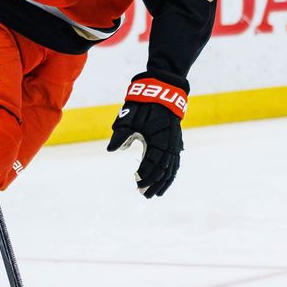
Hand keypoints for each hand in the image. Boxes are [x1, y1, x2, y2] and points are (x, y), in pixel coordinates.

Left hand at [106, 72, 187, 197]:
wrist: (162, 91)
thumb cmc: (144, 105)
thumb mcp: (130, 117)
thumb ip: (121, 134)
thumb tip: (111, 149)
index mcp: (159, 140)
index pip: (152, 164)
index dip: (145, 175)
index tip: (136, 183)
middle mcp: (170, 144)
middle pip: (164, 170)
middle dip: (154, 183)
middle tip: (144, 195)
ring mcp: (175, 143)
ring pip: (172, 168)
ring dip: (164, 182)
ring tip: (157, 193)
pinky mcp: (175, 142)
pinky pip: (175, 162)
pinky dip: (171, 173)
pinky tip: (166, 180)